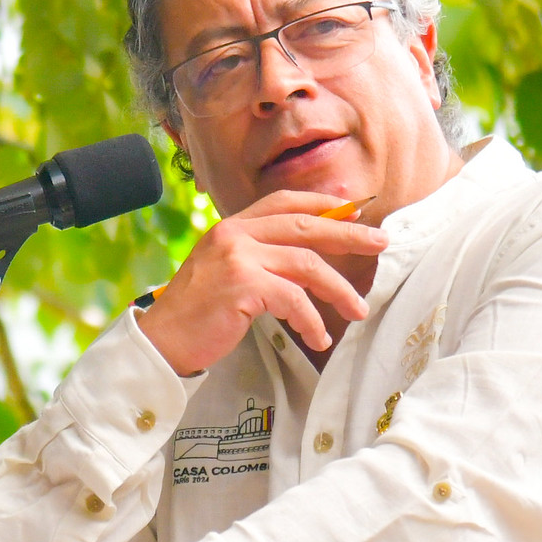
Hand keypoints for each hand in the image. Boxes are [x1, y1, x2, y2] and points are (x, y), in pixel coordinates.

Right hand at [137, 191, 388, 374]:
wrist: (161, 340)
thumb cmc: (198, 313)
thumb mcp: (227, 272)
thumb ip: (259, 257)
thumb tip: (308, 257)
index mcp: (232, 226)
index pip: (285, 202)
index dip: (323, 205)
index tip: (355, 212)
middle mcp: (235, 234)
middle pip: (305, 226)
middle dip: (349, 235)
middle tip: (381, 243)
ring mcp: (237, 257)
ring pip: (307, 264)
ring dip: (338, 289)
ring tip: (358, 309)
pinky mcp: (241, 285)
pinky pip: (293, 299)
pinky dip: (312, 320)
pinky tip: (318, 336)